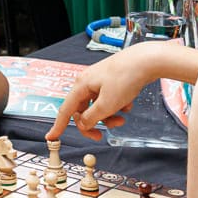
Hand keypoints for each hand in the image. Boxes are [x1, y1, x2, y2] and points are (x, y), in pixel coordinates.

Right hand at [45, 50, 159, 139]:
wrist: (146, 60)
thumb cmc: (126, 77)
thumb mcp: (107, 104)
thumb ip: (91, 118)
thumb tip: (82, 124)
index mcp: (81, 85)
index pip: (66, 110)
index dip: (58, 125)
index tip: (51, 137)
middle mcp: (87, 82)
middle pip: (83, 110)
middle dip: (94, 123)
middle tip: (102, 135)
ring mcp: (99, 81)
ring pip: (97, 106)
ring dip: (108, 116)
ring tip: (122, 117)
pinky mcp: (111, 81)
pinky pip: (109, 100)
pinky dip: (117, 106)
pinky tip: (128, 104)